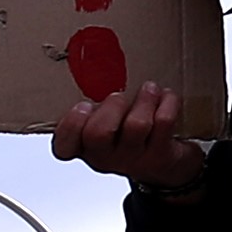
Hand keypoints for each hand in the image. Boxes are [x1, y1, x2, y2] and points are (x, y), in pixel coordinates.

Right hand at [54, 80, 212, 191]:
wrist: (166, 165)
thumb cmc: (130, 136)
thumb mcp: (105, 123)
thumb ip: (95, 105)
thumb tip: (96, 66)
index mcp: (85, 147)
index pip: (64, 147)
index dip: (71, 125)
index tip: (83, 105)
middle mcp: (105, 157)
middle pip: (98, 134)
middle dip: (111, 106)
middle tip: (119, 96)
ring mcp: (133, 159)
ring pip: (136, 125)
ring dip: (144, 100)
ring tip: (149, 89)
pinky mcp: (161, 156)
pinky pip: (164, 123)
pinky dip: (167, 103)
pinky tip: (166, 97)